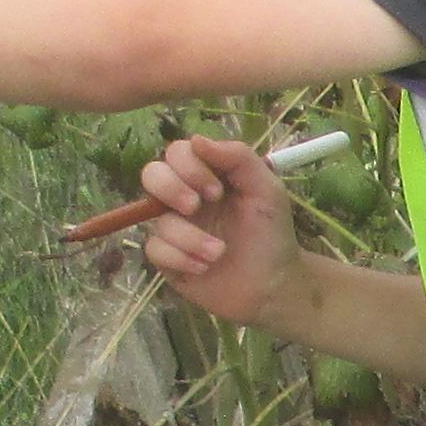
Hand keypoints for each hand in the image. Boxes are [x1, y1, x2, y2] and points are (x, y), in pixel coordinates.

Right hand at [135, 134, 309, 332]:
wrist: (273, 285)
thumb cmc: (271, 234)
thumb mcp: (266, 189)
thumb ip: (238, 157)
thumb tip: (196, 140)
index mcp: (208, 176)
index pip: (178, 153)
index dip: (189, 166)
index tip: (216, 190)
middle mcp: (185, 198)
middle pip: (152, 175)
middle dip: (171, 188)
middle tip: (196, 207)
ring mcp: (174, 228)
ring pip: (156, 220)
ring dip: (189, 237)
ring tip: (218, 252)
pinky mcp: (168, 258)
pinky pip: (155, 249)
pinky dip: (180, 258)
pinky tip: (204, 267)